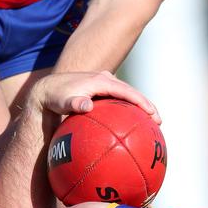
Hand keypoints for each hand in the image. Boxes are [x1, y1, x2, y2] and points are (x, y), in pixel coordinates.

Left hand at [29, 71, 160, 123]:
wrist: (48, 90)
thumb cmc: (56, 98)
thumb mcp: (63, 100)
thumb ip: (74, 102)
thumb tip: (86, 105)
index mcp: (101, 81)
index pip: (126, 91)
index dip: (141, 102)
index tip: (152, 114)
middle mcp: (106, 80)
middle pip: (132, 93)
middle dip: (147, 107)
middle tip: (158, 122)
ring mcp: (105, 86)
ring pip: (128, 97)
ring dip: (141, 109)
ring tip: (151, 124)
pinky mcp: (103, 92)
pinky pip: (120, 102)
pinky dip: (129, 112)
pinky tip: (132, 127)